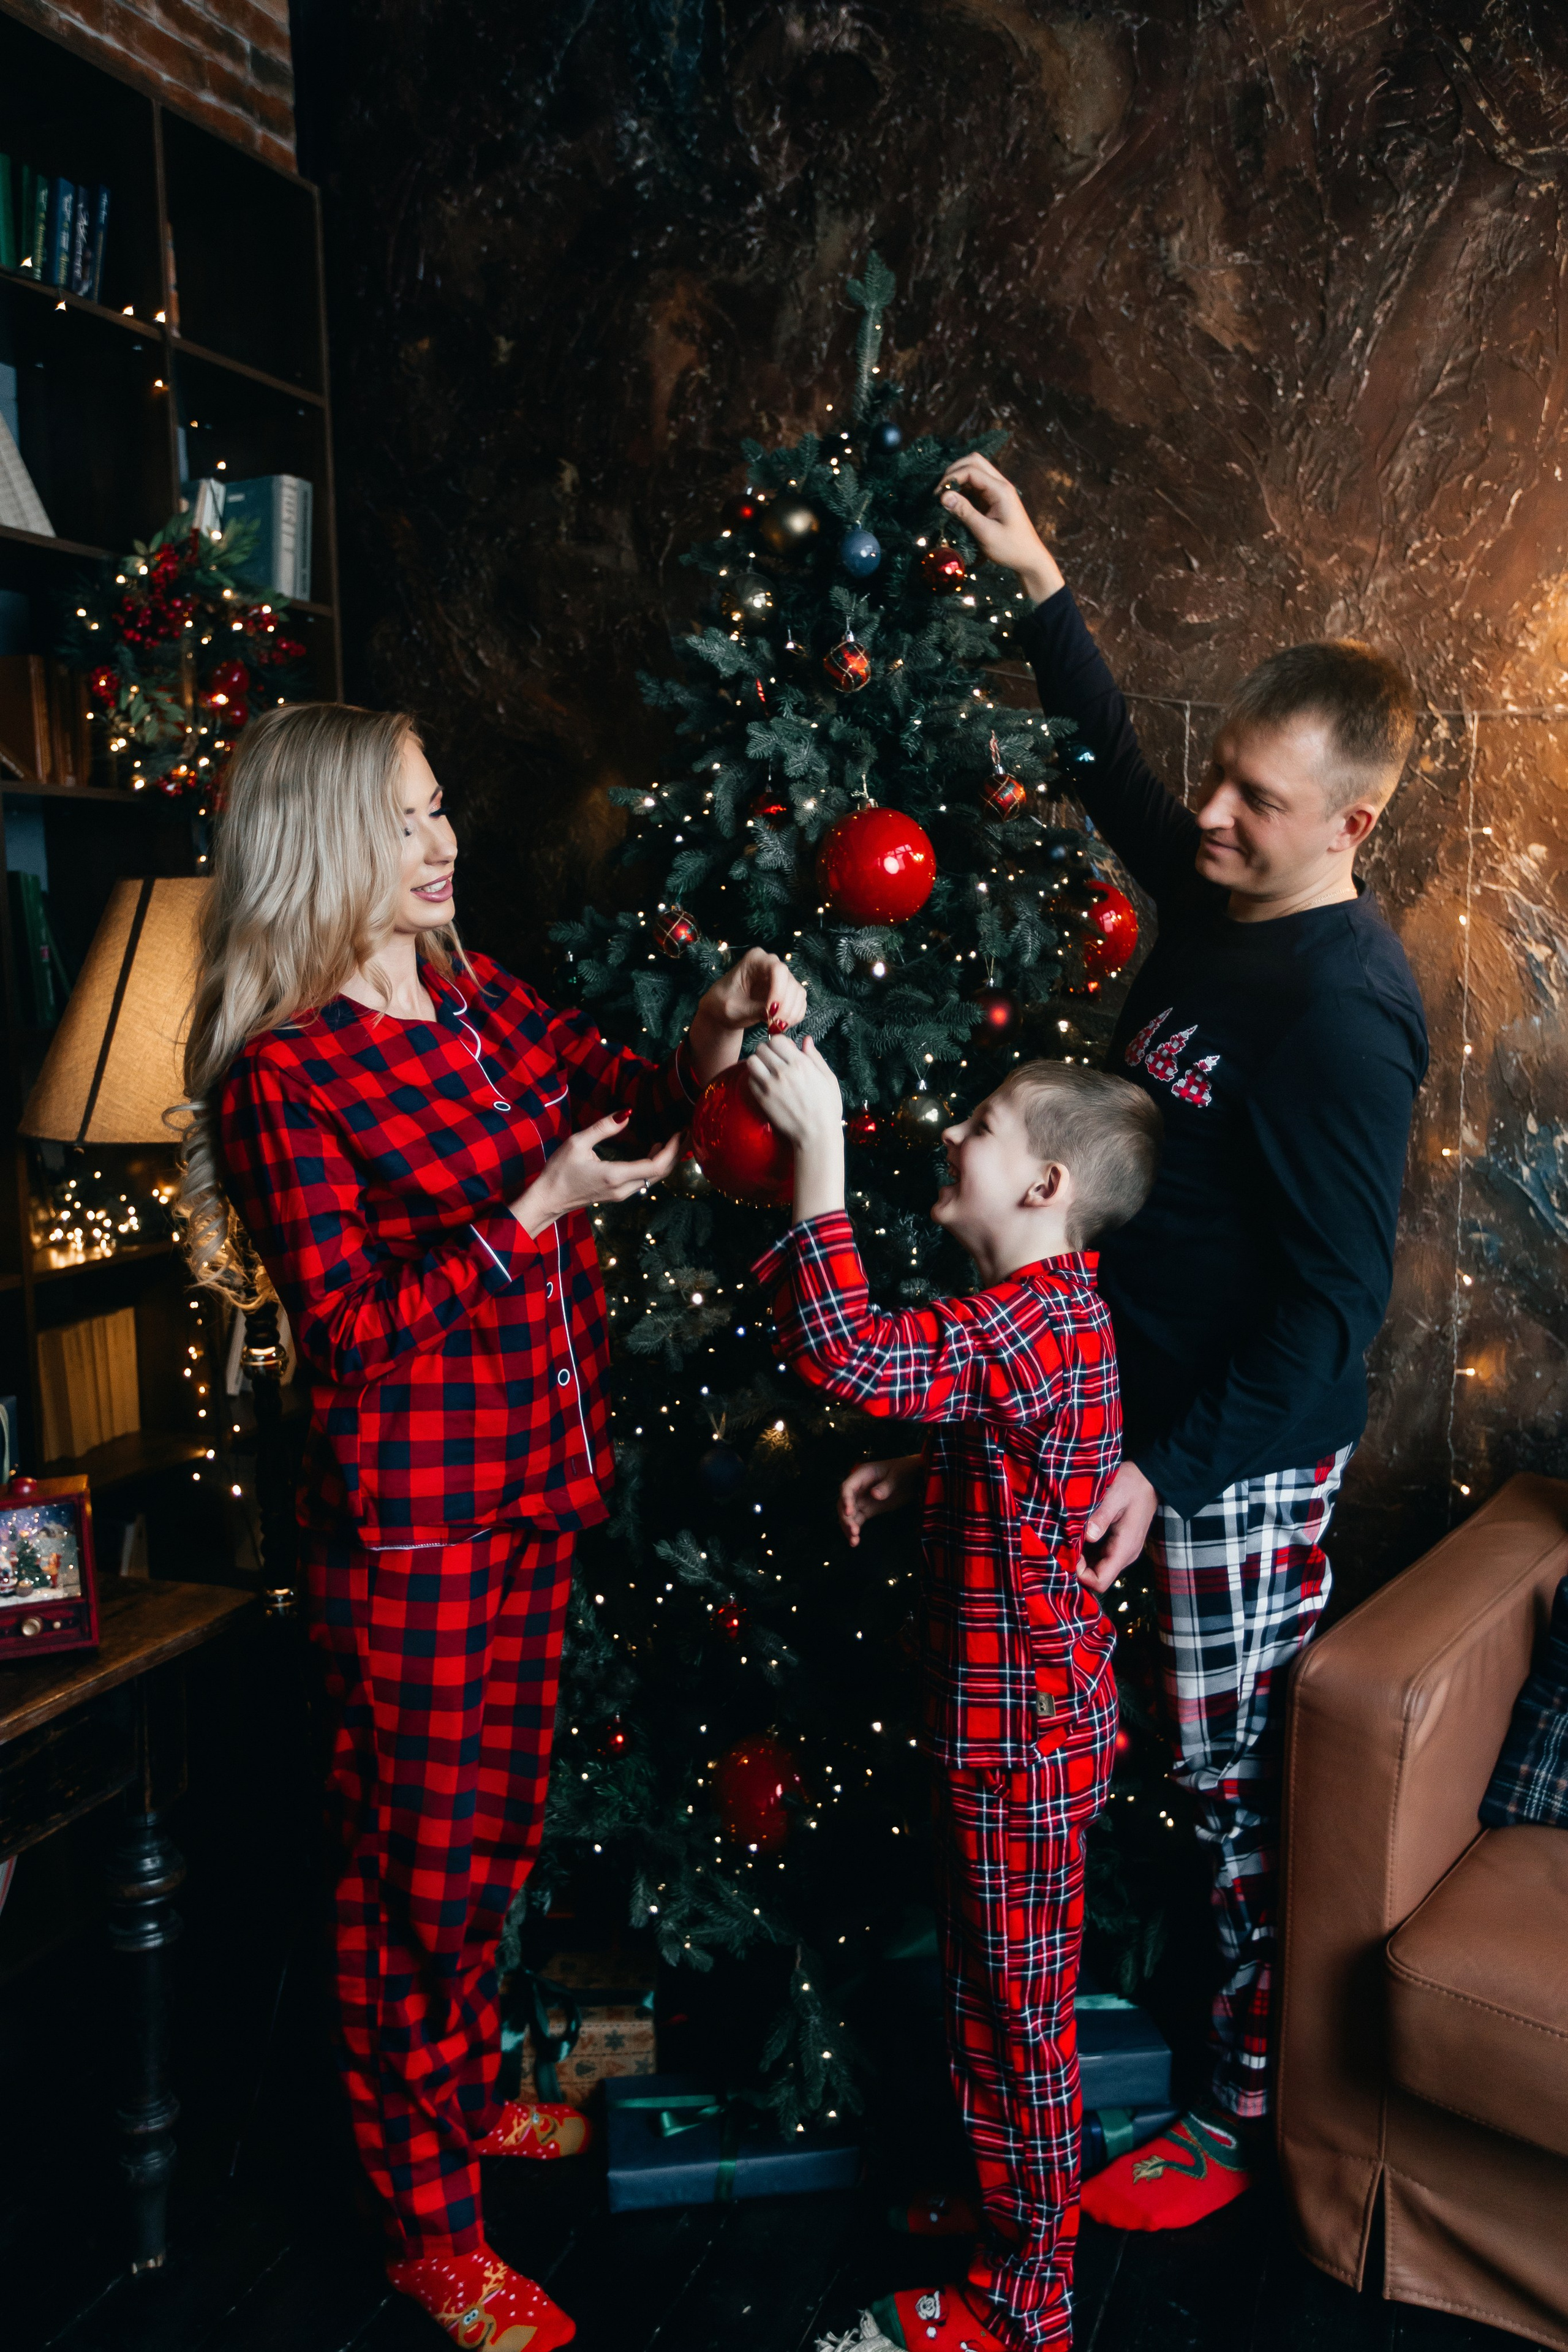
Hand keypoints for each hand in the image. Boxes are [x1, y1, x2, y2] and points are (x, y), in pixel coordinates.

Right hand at [510, 1110, 681, 1236]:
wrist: (549, 1200)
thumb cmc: (559, 1171)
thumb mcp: (577, 1143)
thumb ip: (604, 1128)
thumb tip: (628, 1113)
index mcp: (616, 1175)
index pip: (656, 1165)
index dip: (673, 1149)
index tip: (681, 1130)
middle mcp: (624, 1188)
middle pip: (662, 1173)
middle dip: (677, 1152)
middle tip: (687, 1131)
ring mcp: (622, 1194)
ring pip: (655, 1178)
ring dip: (668, 1159)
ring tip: (676, 1137)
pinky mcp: (619, 1194)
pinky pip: (645, 1180)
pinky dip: (656, 1165)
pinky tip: (654, 1149)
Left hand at [698, 947, 808, 1040]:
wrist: (723, 1009)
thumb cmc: (723, 1004)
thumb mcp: (734, 1008)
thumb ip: (755, 1009)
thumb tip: (775, 1014)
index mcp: (755, 959)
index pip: (778, 969)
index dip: (778, 991)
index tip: (770, 1012)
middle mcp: (771, 964)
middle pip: (791, 983)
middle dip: (784, 1007)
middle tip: (773, 1025)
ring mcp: (782, 977)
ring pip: (798, 993)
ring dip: (790, 1013)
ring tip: (775, 1027)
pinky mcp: (788, 991)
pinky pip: (800, 1003)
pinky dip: (793, 1016)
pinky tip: (780, 1025)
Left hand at [745, 1032, 841, 1146]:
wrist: (816, 1134)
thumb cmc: (827, 1107)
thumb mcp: (828, 1078)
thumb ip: (815, 1057)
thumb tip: (806, 1040)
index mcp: (800, 1063)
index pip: (776, 1039)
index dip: (779, 1043)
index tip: (783, 1051)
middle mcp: (783, 1071)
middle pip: (761, 1048)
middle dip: (767, 1052)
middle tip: (773, 1061)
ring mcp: (770, 1085)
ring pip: (751, 1062)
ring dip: (757, 1063)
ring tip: (766, 1071)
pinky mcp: (762, 1099)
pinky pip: (749, 1080)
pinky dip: (754, 1079)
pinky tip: (764, 1085)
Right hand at [838, 1454, 923, 1546]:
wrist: (915, 1477)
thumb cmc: (905, 1471)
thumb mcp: (898, 1475)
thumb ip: (886, 1485)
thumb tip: (874, 1495)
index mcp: (863, 1474)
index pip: (848, 1487)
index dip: (846, 1499)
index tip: (849, 1512)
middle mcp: (858, 1487)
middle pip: (844, 1503)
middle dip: (846, 1518)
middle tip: (853, 1531)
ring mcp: (862, 1499)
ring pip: (849, 1514)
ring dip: (848, 1527)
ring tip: (854, 1541)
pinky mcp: (868, 1509)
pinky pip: (858, 1520)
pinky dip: (855, 1530)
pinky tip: (855, 1542)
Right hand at [938, 453, 1064, 606]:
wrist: (1029, 559)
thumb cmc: (1010, 548)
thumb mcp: (985, 533)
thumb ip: (965, 512)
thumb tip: (943, 496)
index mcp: (1000, 490)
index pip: (972, 470)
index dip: (952, 478)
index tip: (937, 495)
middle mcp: (1000, 485)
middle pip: (974, 461)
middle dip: (954, 471)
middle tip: (940, 491)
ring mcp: (998, 490)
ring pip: (975, 470)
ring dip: (958, 478)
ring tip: (945, 496)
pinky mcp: (994, 498)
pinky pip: (976, 484)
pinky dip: (963, 488)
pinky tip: (954, 501)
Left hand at [1076, 1460, 1158, 1594]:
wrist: (1149, 1478)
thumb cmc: (1132, 1484)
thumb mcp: (1115, 1495)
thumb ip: (1101, 1516)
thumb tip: (1088, 1536)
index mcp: (1124, 1548)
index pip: (1100, 1581)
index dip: (1081, 1574)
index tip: (1069, 1553)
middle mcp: (1125, 1555)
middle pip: (1097, 1578)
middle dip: (1077, 1568)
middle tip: (1062, 1546)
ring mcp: (1122, 1551)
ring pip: (1097, 1568)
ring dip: (1080, 1560)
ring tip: (1067, 1539)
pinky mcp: (1118, 1544)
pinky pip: (1099, 1557)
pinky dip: (1085, 1552)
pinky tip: (1076, 1535)